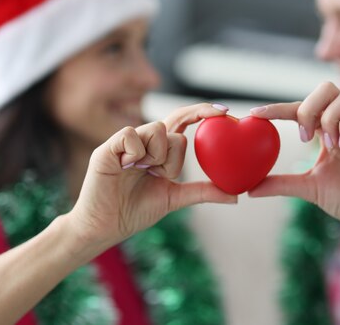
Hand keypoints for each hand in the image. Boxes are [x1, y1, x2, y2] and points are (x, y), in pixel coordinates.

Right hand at [69, 103, 234, 251]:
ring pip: (156, 129)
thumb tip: (235, 195)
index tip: (225, 111)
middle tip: (162, 171)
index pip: (182, 122)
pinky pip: (132, 135)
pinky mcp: (108, 148)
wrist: (104, 228)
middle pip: (173, 127)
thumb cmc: (134, 211)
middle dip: (174, 154)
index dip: (202, 112)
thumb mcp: (175, 199)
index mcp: (158, 150)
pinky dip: (136, 152)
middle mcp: (143, 142)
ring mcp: (125, 143)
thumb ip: (202, 192)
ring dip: (157, 156)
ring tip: (142, 173)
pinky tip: (127, 167)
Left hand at [249, 82, 339, 236]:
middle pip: (326, 88)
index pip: (300, 108)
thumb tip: (250, 189)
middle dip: (309, 106)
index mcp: (326, 131)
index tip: (255, 114)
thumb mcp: (307, 188)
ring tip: (328, 144)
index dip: (277, 108)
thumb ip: (281, 184)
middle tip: (304, 136)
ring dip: (329, 117)